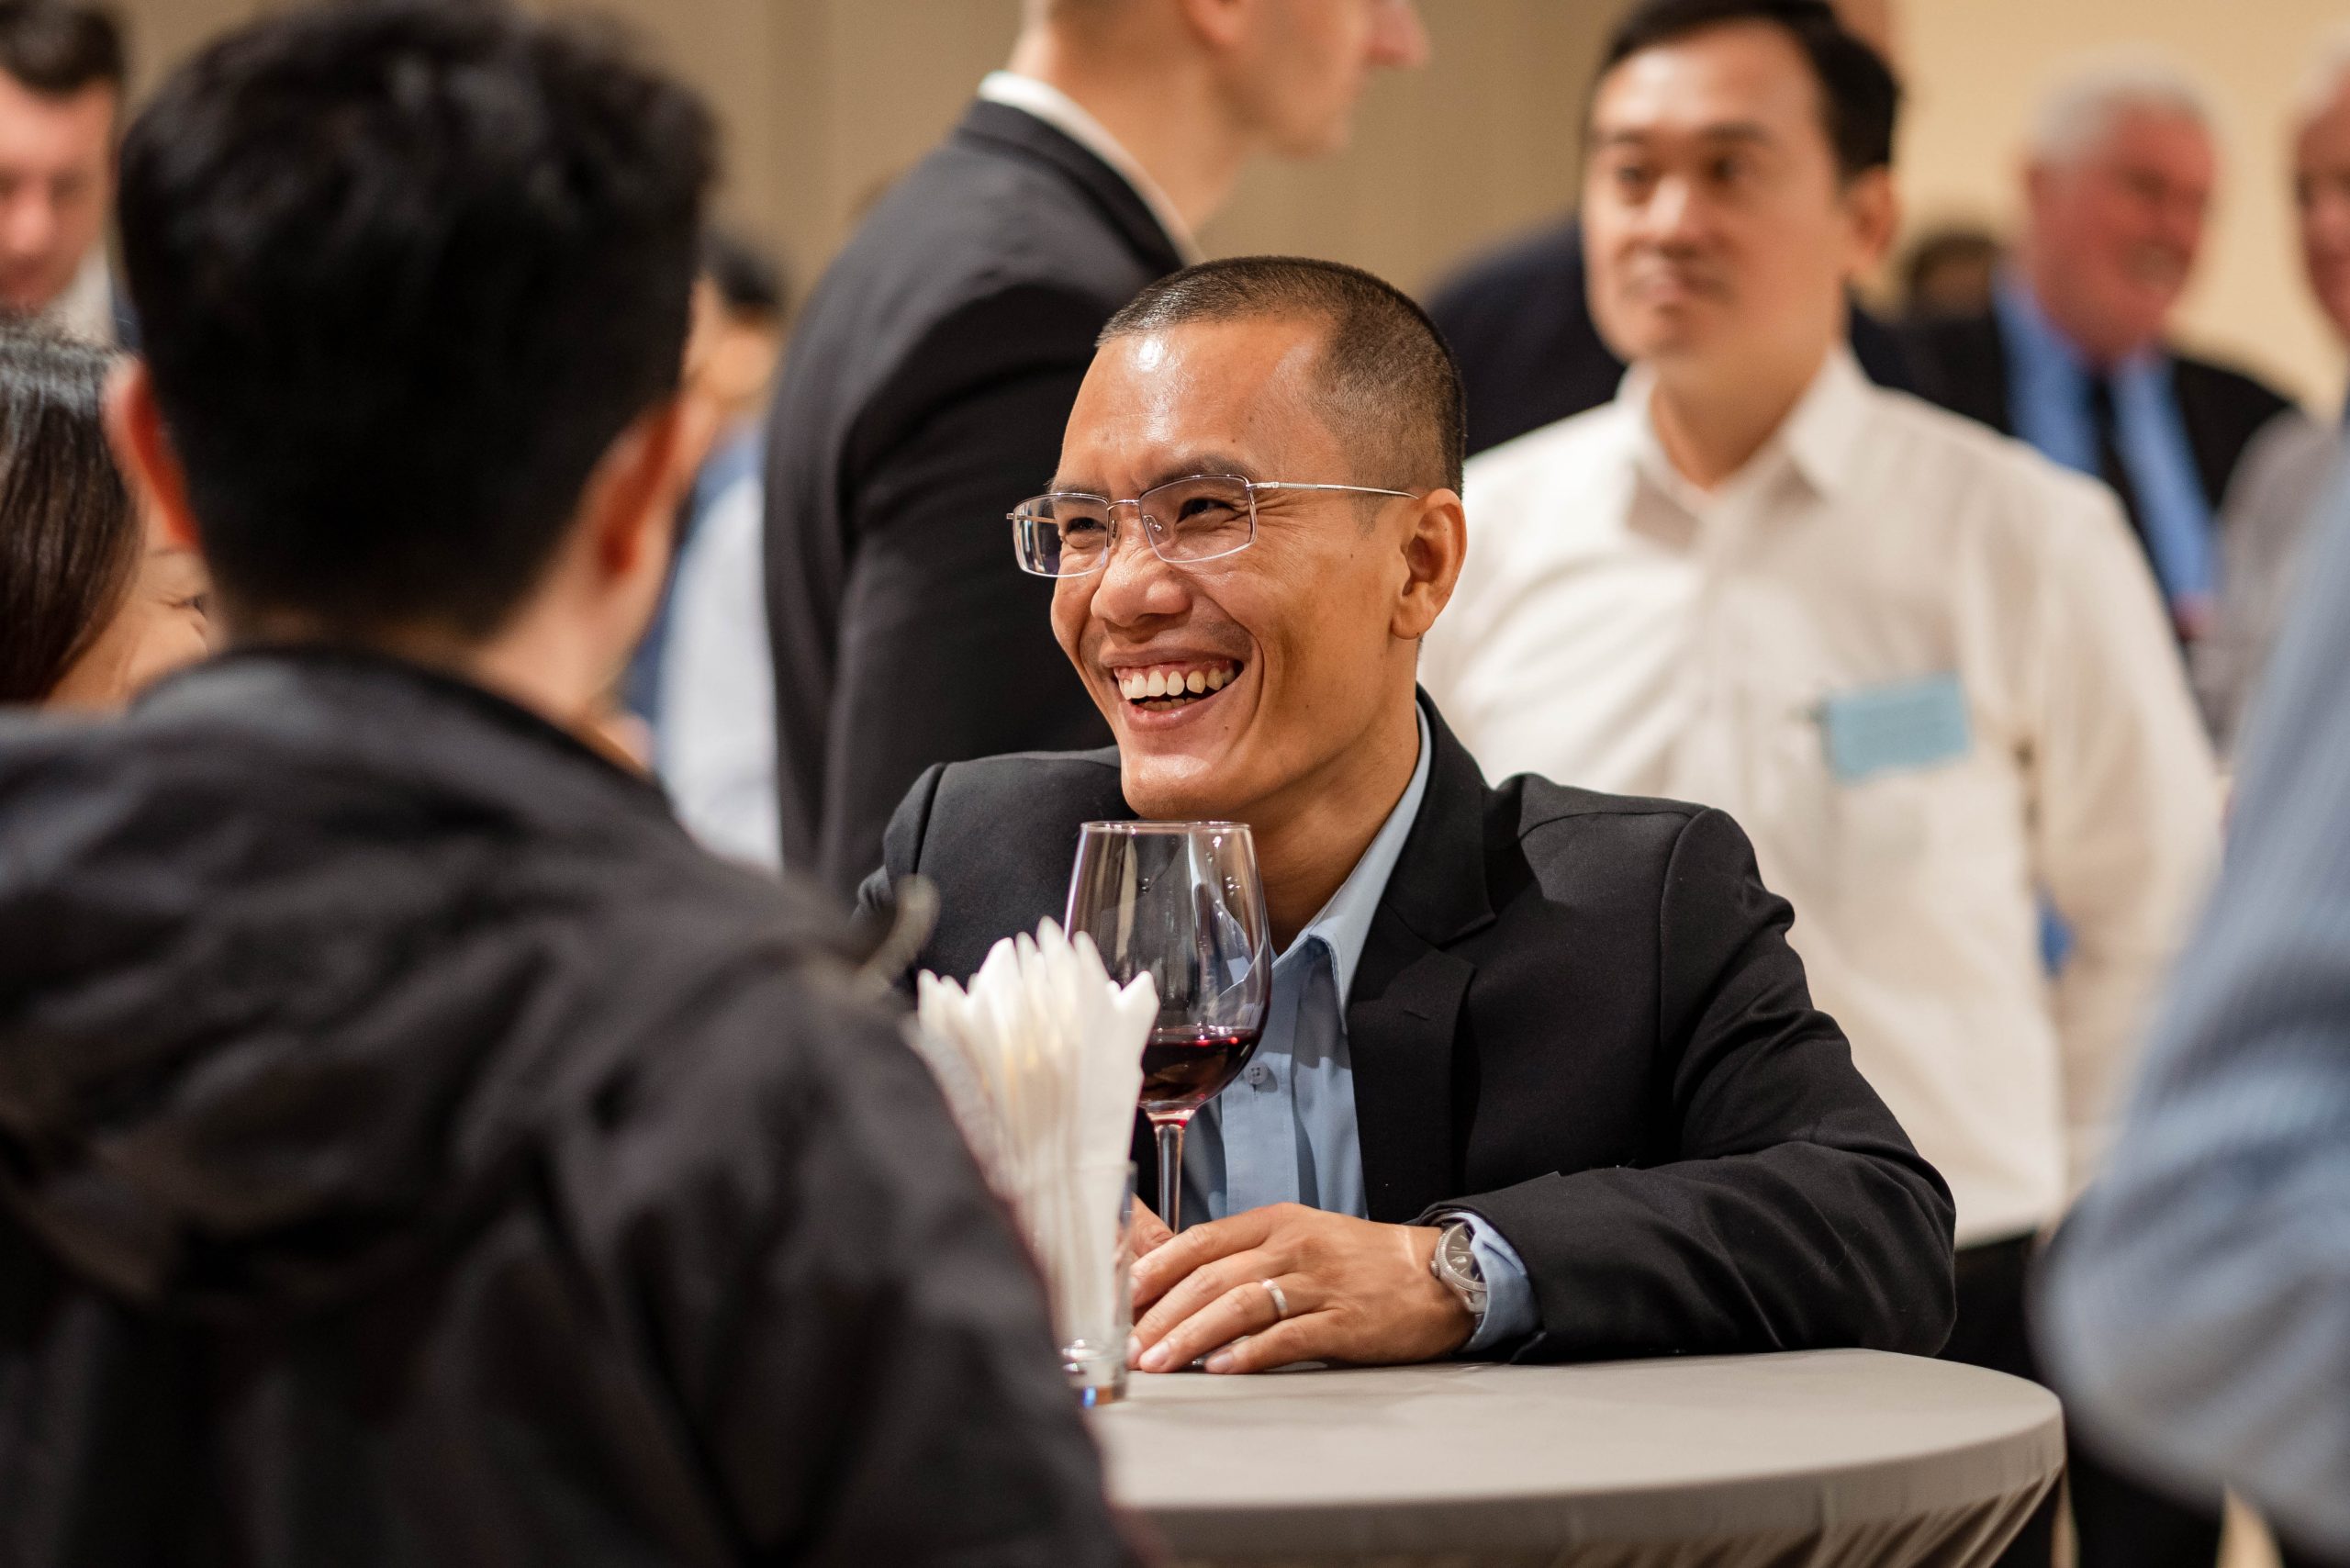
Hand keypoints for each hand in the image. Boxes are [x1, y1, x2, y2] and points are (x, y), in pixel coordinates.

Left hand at [1128, 1203, 1473, 1374]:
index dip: (1154, 1270)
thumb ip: (1246, 1257)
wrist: (1439, 1274)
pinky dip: (1250, 1353)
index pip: (1200, 1241)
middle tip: (1129, 1345)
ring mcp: (1319, 1284)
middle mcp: (1292, 1247)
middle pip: (1211, 1276)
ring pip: (1240, 1305)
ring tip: (1160, 1363)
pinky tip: (1221, 1369)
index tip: (1119, 1298)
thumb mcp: (1300, 1239)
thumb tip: (1181, 1291)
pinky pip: (1288, 1337)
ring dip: (1191, 1336)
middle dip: (1161, 1313)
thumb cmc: (1360, 1261)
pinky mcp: (1344, 1323)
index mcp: (1275, 1222)